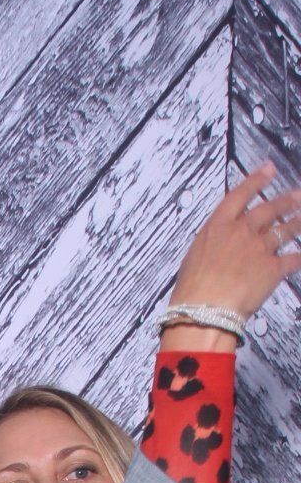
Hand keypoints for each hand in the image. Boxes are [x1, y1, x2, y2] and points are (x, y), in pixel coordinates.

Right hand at [170, 163, 300, 319]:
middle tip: (296, 195)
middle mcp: (242, 233)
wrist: (204, 312)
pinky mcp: (273, 268)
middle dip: (285, 200)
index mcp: (218, 227)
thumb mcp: (194, 259)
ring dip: (297, 223)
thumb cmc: (192, 292)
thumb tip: (220, 248)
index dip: (256, 180)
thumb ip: (213, 246)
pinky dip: (299, 257)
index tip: (268, 170)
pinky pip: (293, 259)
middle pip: (269, 210)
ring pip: (284, 230)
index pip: (241, 195)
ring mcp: (260, 249)